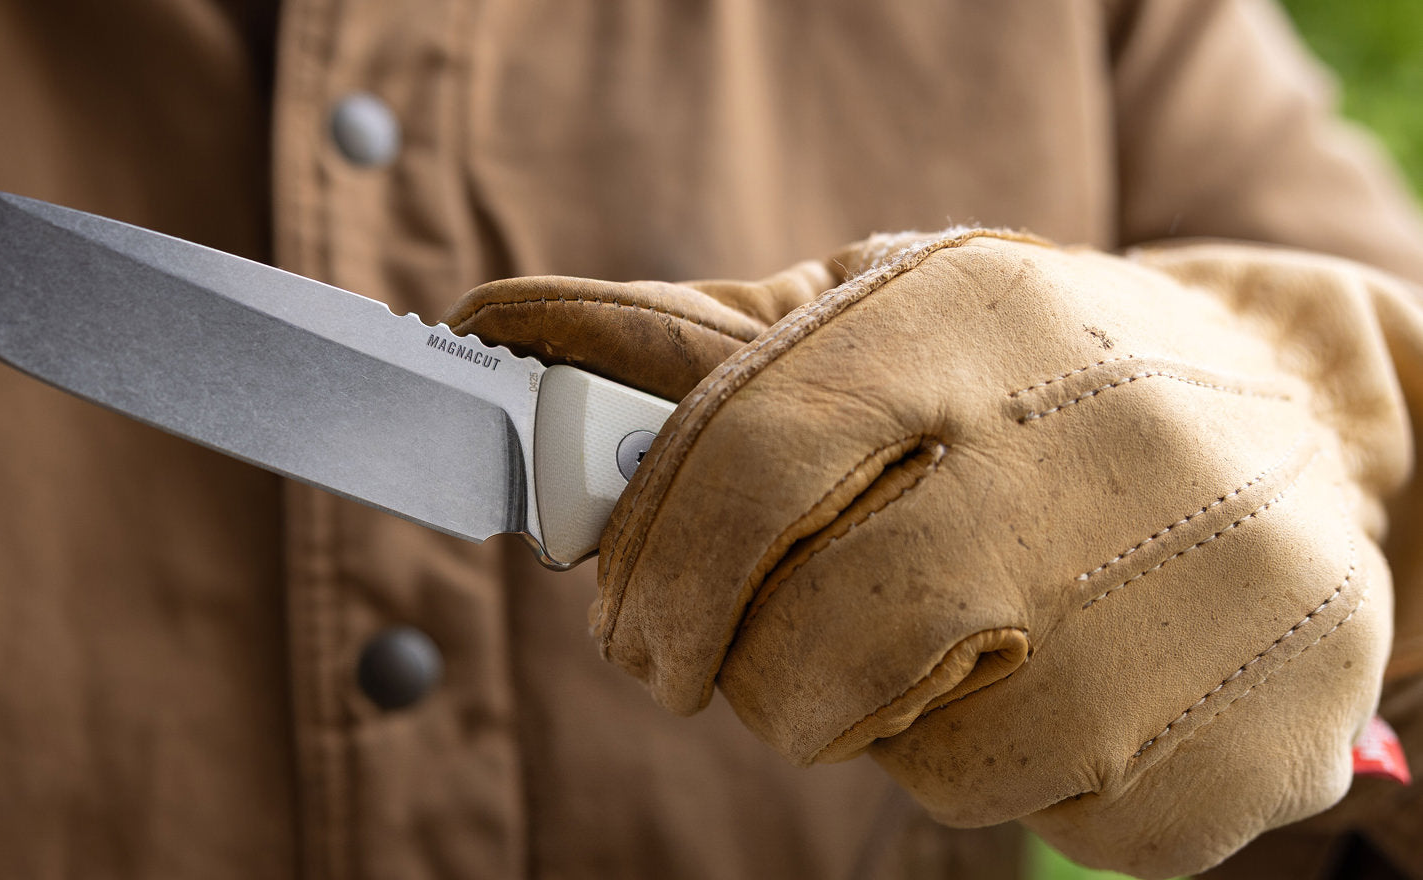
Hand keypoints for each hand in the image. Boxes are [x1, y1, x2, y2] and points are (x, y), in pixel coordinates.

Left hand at [447, 229, 1422, 877]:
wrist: (1319, 424)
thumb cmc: (1055, 375)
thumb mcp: (900, 310)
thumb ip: (704, 342)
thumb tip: (504, 326)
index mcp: (973, 323)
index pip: (742, 461)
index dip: (655, 569)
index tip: (635, 623)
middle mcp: (1091, 457)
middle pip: (816, 656)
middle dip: (757, 682)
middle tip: (770, 662)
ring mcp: (1194, 611)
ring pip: (931, 769)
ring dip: (907, 727)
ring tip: (978, 640)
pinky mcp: (1254, 742)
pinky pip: (1054, 826)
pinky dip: (1033, 777)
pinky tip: (1086, 681)